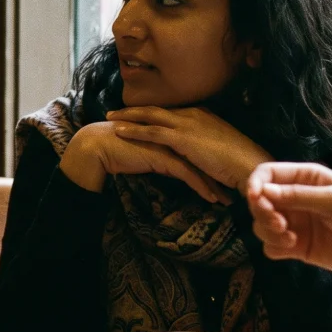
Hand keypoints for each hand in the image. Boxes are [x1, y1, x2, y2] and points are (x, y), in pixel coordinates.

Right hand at [60, 121, 237, 203]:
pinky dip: (202, 187)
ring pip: (201, 166)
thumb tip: (173, 168)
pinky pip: (189, 174)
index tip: (224, 176)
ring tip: (226, 200)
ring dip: (215, 184)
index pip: (199, 147)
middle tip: (233, 189)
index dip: (213, 163)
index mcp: (173, 131)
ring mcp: (171, 145)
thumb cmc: (119, 149)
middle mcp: (175, 135)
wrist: (99, 146)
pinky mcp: (164, 157)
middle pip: (206, 156)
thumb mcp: (148, 152)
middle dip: (220, 173)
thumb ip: (163, 156)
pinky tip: (211, 199)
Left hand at [108, 106, 272, 192]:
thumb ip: (203, 145)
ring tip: (109, 117)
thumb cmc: (239, 161)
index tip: (135, 112)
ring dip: (127, 116)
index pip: (170, 110)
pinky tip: (118, 132)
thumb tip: (194, 151)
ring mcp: (187, 123)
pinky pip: (151, 132)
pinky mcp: (183, 138)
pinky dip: (133, 131)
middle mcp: (193, 114)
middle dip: (133, 109)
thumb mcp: (219, 147)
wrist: (250, 164)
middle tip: (114, 111)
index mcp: (202, 114)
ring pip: (150, 116)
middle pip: (156, 109)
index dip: (151, 112)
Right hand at [245, 162, 331, 281]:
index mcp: (305, 178)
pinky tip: (294, 247)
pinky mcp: (295, 246)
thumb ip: (297, 196)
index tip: (256, 198)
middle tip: (280, 224)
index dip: (256, 184)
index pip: (267, 174)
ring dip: (268, 232)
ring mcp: (295, 223)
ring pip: (261, 224)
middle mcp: (295, 199)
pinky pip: (270, 246)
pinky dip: (275, 247)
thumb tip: (262, 191)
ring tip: (290, 238)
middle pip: (259, 201)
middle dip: (263, 212)